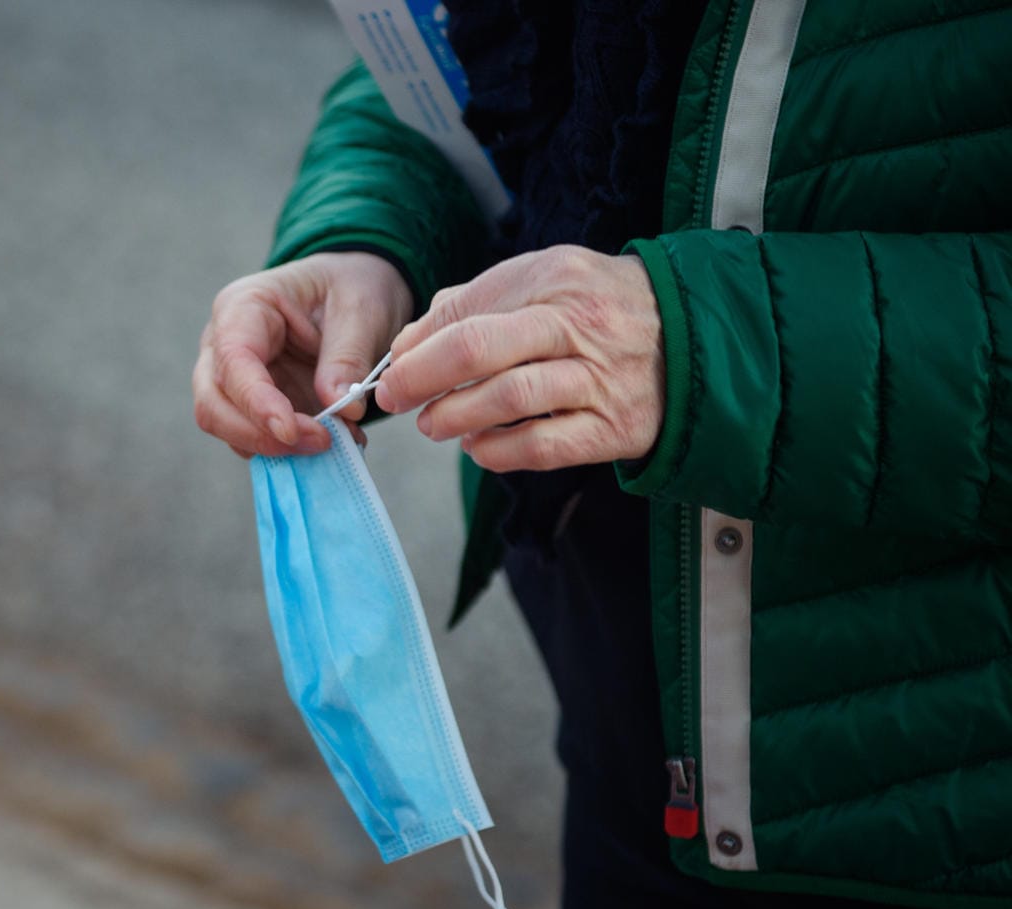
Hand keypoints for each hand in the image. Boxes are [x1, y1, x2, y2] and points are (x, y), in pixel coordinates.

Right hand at [193, 252, 412, 455]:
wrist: (355, 290)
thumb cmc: (351, 286)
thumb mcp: (361, 309)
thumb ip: (347, 357)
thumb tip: (341, 408)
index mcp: (244, 307)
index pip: (232, 361)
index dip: (256, 402)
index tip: (292, 432)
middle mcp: (224, 344)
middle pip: (213, 403)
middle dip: (260, 434)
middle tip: (320, 443)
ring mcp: (232, 378)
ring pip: (226, 427)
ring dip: (275, 447)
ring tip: (335, 443)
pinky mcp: (251, 405)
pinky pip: (254, 437)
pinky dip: (288, 451)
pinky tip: (331, 443)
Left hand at [373, 245, 664, 471]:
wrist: (695, 336)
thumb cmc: (598, 309)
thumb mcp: (543, 280)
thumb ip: (475, 304)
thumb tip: (407, 344)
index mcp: (553, 279)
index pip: (465, 312)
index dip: (417, 347)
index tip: (392, 372)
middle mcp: (578, 324)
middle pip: (478, 349)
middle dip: (422, 378)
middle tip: (396, 399)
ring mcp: (600, 377)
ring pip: (508, 398)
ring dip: (455, 416)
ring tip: (433, 425)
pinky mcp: (615, 427)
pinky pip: (544, 446)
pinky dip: (499, 451)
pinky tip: (477, 447)